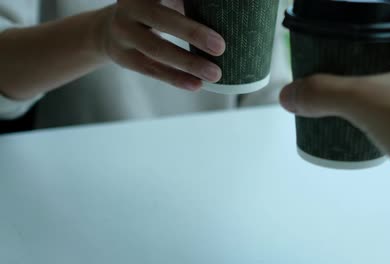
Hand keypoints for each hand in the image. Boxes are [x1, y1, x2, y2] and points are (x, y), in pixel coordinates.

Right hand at [98, 0, 225, 90]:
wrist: (111, 29)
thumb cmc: (157, 10)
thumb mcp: (168, 0)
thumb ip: (191, 4)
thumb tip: (234, 10)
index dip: (188, 8)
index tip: (218, 10)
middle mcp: (129, 7)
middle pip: (161, 19)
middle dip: (192, 33)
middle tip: (221, 47)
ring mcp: (123, 33)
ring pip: (156, 50)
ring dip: (188, 63)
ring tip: (215, 74)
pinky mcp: (123, 57)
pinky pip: (151, 69)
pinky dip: (176, 78)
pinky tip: (197, 85)